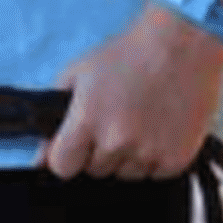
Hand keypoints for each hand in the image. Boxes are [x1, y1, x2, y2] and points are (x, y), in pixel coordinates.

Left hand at [41, 7, 222, 180]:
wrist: (180, 47)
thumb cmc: (129, 54)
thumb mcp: (78, 72)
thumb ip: (55, 112)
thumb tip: (42, 154)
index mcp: (88, 119)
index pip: (61, 166)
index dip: (64, 156)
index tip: (71, 147)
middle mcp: (117, 140)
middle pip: (95, 170)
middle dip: (98, 150)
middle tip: (112, 120)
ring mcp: (148, 153)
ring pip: (125, 174)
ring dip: (127, 156)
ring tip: (138, 121)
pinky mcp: (176, 160)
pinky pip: (154, 175)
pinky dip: (154, 158)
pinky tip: (158, 129)